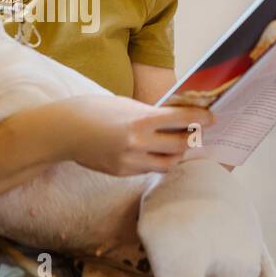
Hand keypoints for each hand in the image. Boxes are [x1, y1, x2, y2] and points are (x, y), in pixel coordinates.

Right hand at [56, 95, 216, 175]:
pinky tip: (152, 151)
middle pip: (181, 146)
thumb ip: (150, 114)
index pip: (182, 120)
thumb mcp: (125, 104)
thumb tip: (176, 118)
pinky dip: (155, 160)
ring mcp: (130, 161)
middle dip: (191, 139)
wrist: (63, 130)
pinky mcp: (122, 172)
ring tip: (177, 144)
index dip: (201, 119)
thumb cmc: (93, 110)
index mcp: (140, 120)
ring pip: (168, 163)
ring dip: (176, 154)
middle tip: (197, 132)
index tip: (212, 118)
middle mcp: (138, 143)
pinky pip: (148, 169)